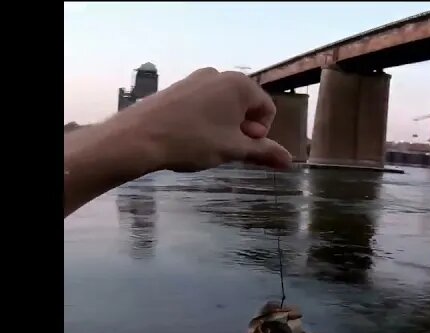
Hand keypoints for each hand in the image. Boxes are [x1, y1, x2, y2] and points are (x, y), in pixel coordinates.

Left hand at [120, 67, 293, 172]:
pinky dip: (205, 120)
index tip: (241, 147)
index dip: (260, 134)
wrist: (140, 136)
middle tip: (224, 148)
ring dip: (224, 127)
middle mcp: (220, 75)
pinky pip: (204, 103)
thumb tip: (289, 160)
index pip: (267, 110)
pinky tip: (190, 136)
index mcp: (240, 85)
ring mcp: (197, 78)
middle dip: (242, 129)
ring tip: (206, 145)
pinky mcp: (179, 86)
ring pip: (224, 106)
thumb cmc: (193, 141)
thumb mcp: (233, 150)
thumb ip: (264, 152)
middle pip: (246, 106)